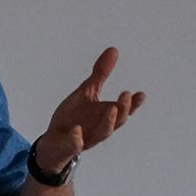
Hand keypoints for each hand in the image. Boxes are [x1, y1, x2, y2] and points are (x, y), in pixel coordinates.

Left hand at [35, 47, 142, 176]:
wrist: (54, 142)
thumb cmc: (74, 117)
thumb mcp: (87, 91)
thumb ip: (101, 73)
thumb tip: (114, 50)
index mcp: (106, 114)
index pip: (124, 109)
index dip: (133, 103)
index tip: (141, 94)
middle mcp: (100, 127)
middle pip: (117, 120)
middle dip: (123, 108)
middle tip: (125, 95)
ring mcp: (86, 137)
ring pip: (102, 133)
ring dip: (108, 122)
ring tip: (111, 108)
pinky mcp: (70, 145)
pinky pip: (75, 144)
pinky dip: (76, 138)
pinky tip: (76, 130)